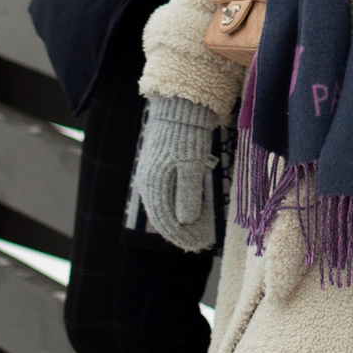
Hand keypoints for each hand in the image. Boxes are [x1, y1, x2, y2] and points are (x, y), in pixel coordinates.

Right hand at [127, 95, 217, 252]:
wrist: (180, 107)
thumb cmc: (187, 135)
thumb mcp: (191, 165)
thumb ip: (188, 194)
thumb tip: (185, 223)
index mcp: (153, 185)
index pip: (166, 221)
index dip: (184, 236)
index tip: (201, 245)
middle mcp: (148, 184)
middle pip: (164, 218)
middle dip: (184, 233)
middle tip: (203, 242)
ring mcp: (153, 176)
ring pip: (166, 208)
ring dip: (182, 222)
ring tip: (200, 231)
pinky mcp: (160, 169)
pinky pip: (168, 197)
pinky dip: (180, 208)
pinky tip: (192, 212)